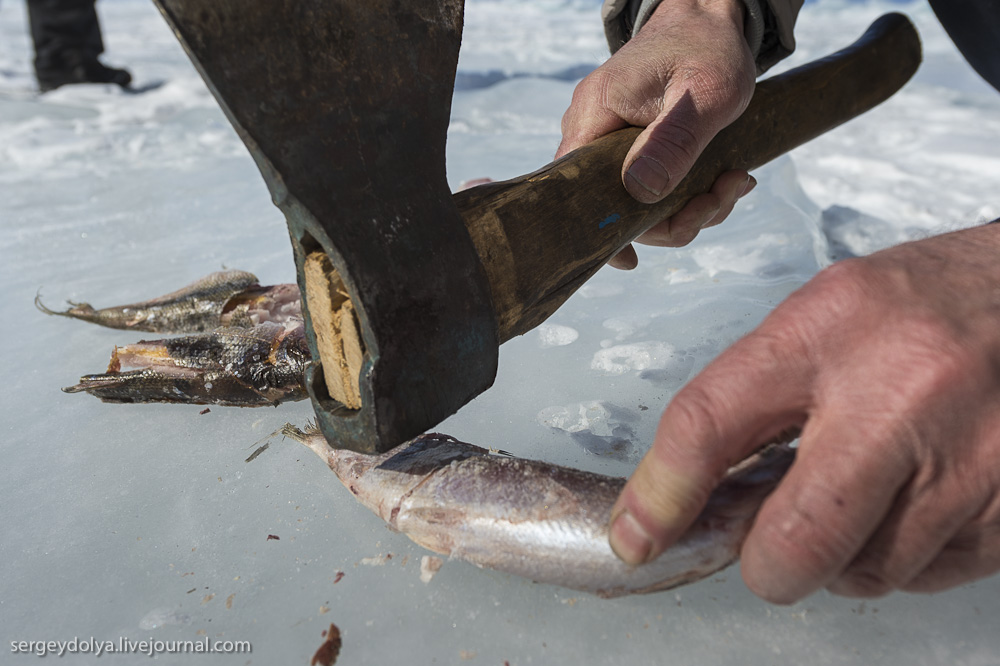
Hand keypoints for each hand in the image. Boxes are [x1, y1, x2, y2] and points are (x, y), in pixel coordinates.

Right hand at [557, 0, 756, 268]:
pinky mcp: (631, 146)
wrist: (710, 19)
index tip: (633, 259)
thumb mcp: (705, 94)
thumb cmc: (709, 49)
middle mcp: (592, 130)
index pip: (576, 190)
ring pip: (638, 202)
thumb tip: (640, 193)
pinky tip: (724, 177)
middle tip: (721, 195)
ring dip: (691, 207)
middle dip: (672, 218)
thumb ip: (673, 142)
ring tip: (732, 181)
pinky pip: (651, 187)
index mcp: (595, 115)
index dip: (602, 232)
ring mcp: (611, 139)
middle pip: (614, 206)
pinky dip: (689, 194)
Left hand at [608, 223, 999, 602]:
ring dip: (843, 555)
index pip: (710, 423)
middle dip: (768, 560)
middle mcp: (902, 395)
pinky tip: (913, 499)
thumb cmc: (923, 305)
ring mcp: (970, 460)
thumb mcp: (823, 315)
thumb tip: (691, 492)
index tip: (635, 535)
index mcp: (829, 330)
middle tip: (774, 536)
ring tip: (865, 490)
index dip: (660, 495)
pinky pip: (925, 577)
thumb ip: (756, 392)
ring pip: (862, 574)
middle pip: (793, 542)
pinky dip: (902, 556)